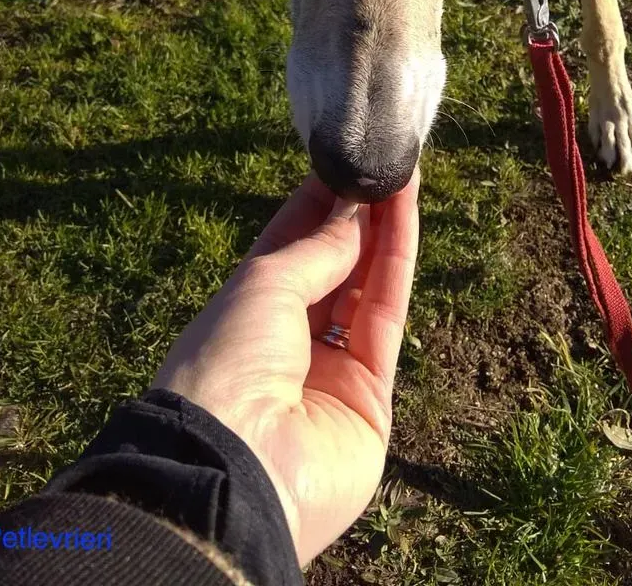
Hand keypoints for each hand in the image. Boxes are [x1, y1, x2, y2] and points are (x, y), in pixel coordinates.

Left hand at [153, 171, 419, 565]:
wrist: (237, 469)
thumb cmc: (227, 363)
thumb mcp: (262, 287)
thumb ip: (317, 249)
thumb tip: (353, 210)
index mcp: (244, 316)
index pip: (287, 250)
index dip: (316, 207)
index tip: (342, 164)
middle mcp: (287, 342)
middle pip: (331, 268)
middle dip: (355, 215)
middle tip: (381, 162)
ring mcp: (331, 371)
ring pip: (364, 287)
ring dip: (383, 230)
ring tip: (400, 173)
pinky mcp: (372, 397)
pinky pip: (387, 317)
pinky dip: (396, 264)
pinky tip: (403, 213)